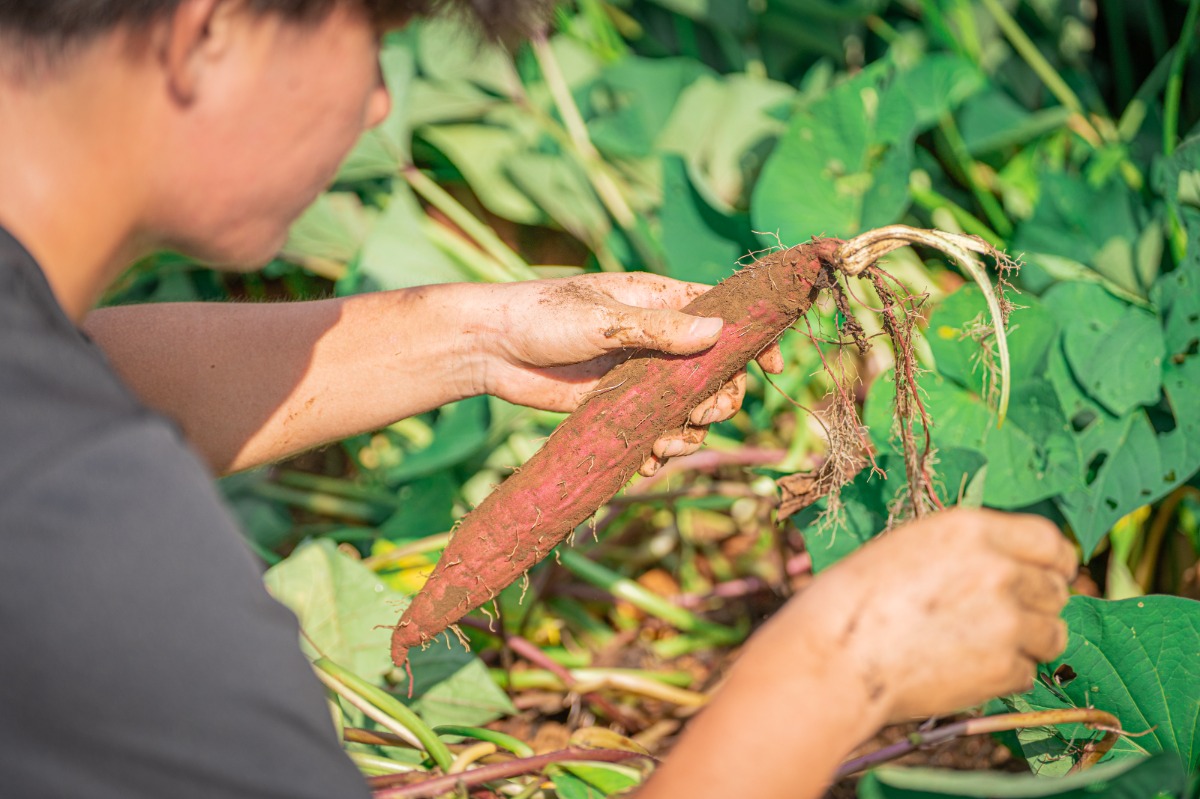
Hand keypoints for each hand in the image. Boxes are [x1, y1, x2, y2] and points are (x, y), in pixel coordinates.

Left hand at [469, 273, 782, 475]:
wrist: (491, 349)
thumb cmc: (543, 315)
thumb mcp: (602, 320)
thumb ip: (659, 329)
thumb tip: (717, 335)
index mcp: (663, 303)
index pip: (724, 319)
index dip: (752, 342)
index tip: (770, 366)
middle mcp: (660, 342)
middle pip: (716, 376)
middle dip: (717, 402)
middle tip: (699, 416)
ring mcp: (642, 379)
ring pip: (689, 413)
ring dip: (687, 435)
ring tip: (662, 447)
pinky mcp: (621, 410)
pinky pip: (656, 435)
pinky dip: (657, 453)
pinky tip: (644, 461)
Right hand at [753, 509, 1075, 723]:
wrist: (837, 656)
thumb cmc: (855, 601)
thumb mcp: (910, 548)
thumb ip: (965, 552)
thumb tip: (1007, 567)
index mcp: (972, 529)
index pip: (1049, 540)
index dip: (1053, 562)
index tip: (1048, 575)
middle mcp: (999, 569)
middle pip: (1055, 589)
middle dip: (1036, 605)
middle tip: (1000, 619)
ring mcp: (1007, 620)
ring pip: (1053, 634)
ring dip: (1028, 643)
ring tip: (984, 647)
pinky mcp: (1004, 667)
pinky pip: (1028, 672)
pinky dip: (1004, 676)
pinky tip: (964, 670)